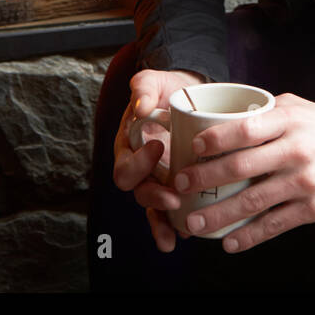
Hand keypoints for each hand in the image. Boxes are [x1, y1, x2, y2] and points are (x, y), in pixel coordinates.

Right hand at [112, 67, 207, 252]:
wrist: (189, 94)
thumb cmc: (167, 88)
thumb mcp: (153, 81)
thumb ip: (142, 88)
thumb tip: (140, 107)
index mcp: (128, 146)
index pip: (125, 164)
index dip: (138, 162)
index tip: (158, 146)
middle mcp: (141, 168)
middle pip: (139, 191)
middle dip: (154, 197)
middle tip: (174, 197)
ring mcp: (158, 179)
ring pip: (154, 208)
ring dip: (164, 222)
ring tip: (180, 233)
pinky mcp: (177, 185)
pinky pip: (172, 211)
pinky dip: (177, 225)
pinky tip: (189, 234)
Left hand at [172, 92, 314, 252]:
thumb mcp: (297, 107)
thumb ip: (263, 112)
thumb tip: (220, 115)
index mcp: (288, 122)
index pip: (245, 129)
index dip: (216, 139)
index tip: (193, 148)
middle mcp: (295, 151)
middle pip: (242, 167)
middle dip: (205, 178)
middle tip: (180, 185)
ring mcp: (304, 182)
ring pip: (254, 201)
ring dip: (219, 214)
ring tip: (194, 223)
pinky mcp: (314, 208)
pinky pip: (275, 225)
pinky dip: (249, 236)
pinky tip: (229, 242)